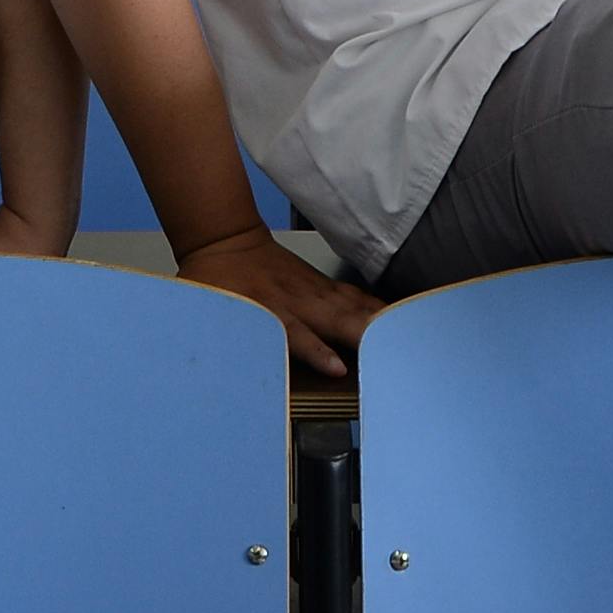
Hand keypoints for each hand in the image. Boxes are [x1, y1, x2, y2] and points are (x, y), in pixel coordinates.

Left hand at [179, 228, 382, 376]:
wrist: (226, 241)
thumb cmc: (217, 283)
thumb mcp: (209, 314)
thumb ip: (218, 341)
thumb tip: (208, 371)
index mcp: (269, 312)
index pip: (296, 335)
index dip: (317, 352)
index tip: (338, 369)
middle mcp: (297, 302)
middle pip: (337, 320)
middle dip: (365, 336)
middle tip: (392, 354)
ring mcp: (313, 291)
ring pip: (351, 307)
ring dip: (377, 322)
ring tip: (403, 337)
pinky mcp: (321, 284)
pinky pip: (352, 296)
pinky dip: (373, 306)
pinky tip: (392, 315)